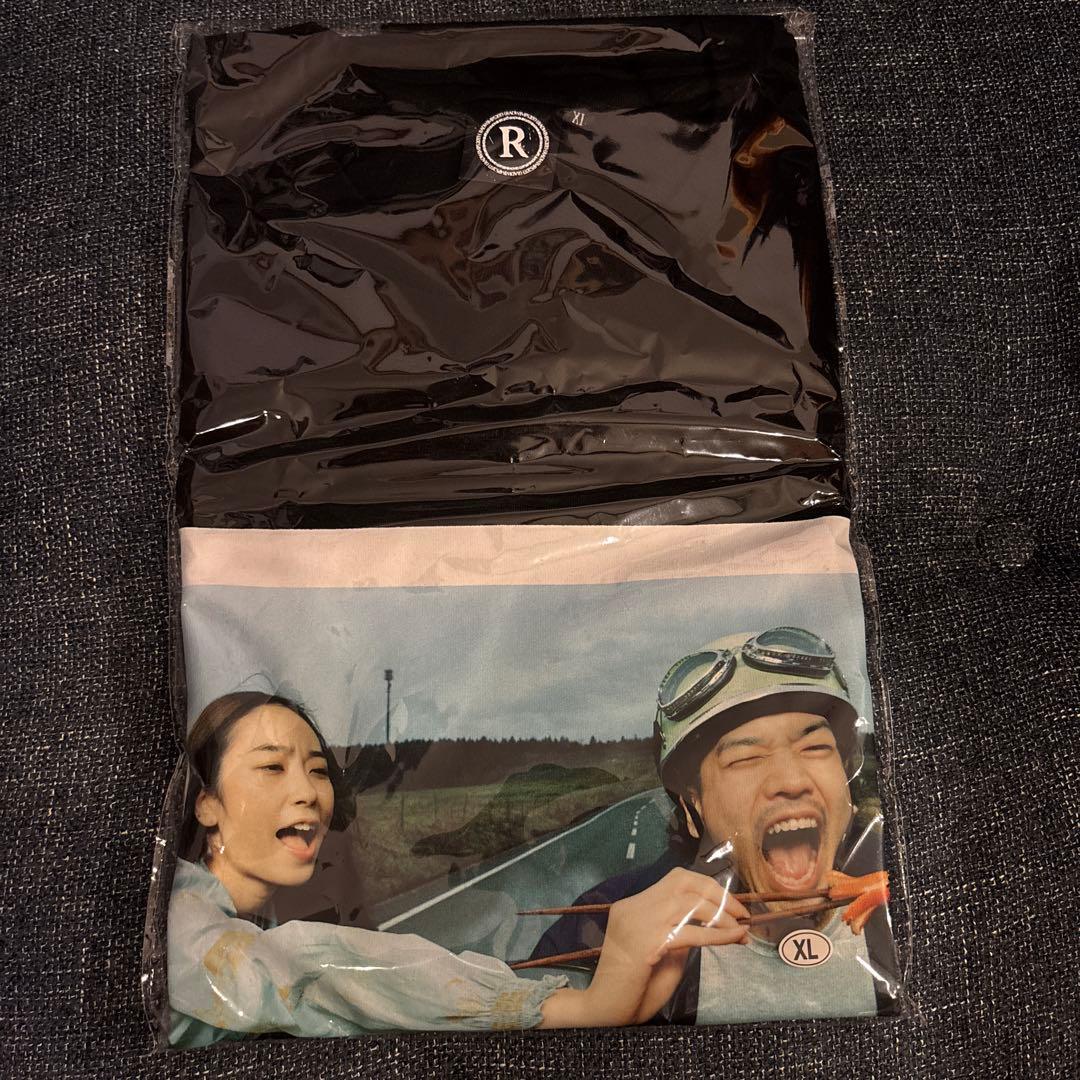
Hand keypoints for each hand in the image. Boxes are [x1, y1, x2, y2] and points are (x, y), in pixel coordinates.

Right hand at [540, 868, 748, 1026]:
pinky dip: (717, 935)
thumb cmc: (632, 989)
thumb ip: (679, 933)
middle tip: (741, 913)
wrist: (605, 1011)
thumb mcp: (662, 953)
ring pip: (689, 903)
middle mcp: (634, 906)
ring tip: (741, 929)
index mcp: (633, 905)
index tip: (731, 904)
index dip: (707, 887)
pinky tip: (734, 939)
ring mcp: (638, 922)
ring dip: (722, 914)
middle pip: (683, 882)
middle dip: (717, 893)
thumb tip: (708, 924)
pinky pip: (691, 933)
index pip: (676, 879)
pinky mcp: (647, 943)